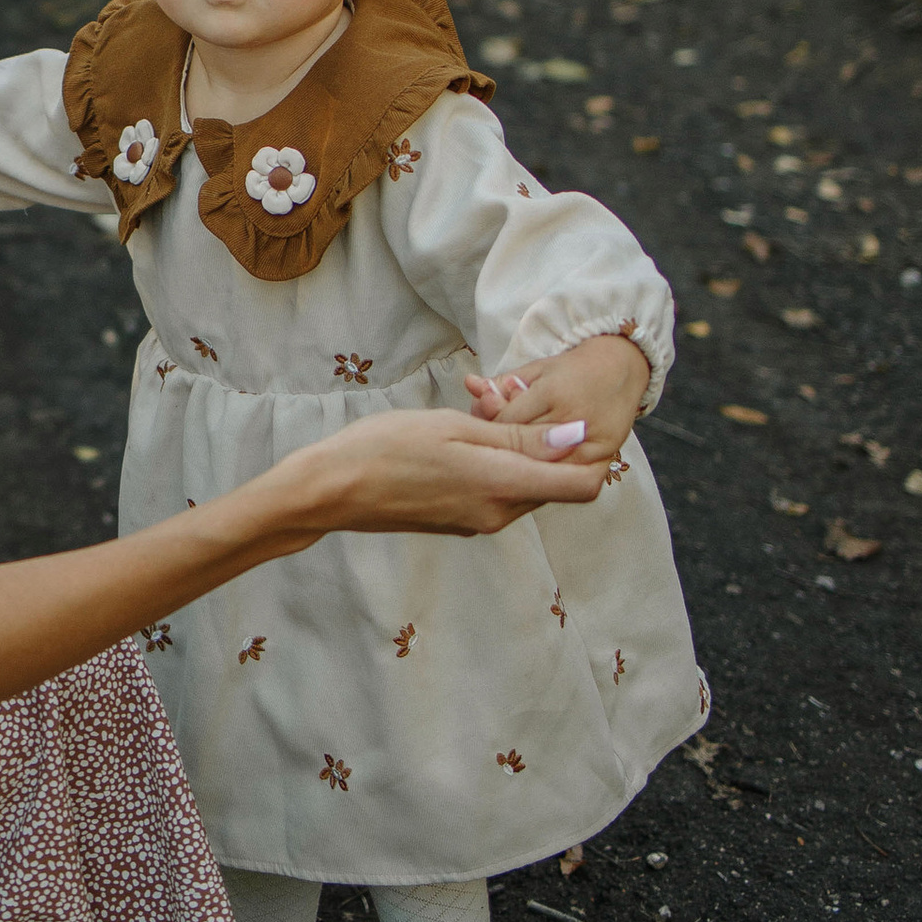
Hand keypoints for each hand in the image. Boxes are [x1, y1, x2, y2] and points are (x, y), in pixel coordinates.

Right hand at [273, 403, 612, 543]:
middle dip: (545, 442)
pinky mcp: (460, 522)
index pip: (584, 484)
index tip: (567, 417)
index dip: (590, 451)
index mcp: (503, 487)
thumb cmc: (387, 448)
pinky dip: (492, 464)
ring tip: (475, 411)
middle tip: (502, 399)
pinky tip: (458, 435)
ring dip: (515, 450)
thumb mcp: (456, 427)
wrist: (331, 490)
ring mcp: (478, 522)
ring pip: (524, 484)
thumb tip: (578, 437)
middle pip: (555, 482)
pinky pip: (496, 492)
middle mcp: (498, 513)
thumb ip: (519, 437)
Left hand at [462, 332, 648, 467]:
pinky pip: (567, 477)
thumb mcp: (535, 370)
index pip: (506, 421)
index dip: (489, 428)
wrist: (621, 370)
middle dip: (500, 448)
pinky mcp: (602, 456)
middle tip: (487, 451)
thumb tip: (469, 384)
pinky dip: (546, 475)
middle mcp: (572, 418)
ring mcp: (589, 441)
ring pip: (542, 465)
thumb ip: (500, 383)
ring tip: (507, 462)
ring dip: (521, 466)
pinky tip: (533, 472)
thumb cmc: (572, 371)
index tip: (479, 432)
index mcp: (552, 392)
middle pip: (522, 446)